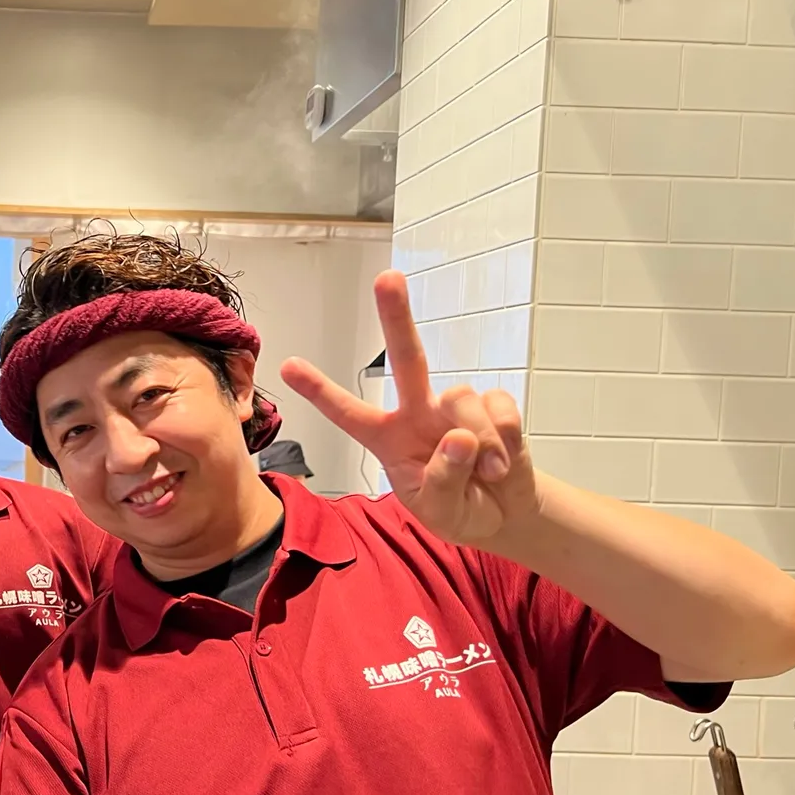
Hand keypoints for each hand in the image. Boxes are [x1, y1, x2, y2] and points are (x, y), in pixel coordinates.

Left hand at [279, 271, 540, 546]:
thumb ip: (443, 480)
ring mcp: (454, 407)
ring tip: (488, 473)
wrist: (505, 515)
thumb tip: (459, 438)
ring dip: (480, 439)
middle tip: (388, 279)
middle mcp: (417, 413)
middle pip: (407, 360)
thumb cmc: (459, 511)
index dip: (320, 392)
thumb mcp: (440, 512)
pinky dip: (506, 437)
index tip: (289, 366)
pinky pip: (500, 406)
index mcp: (388, 440)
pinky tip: (503, 461)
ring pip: (462, 398)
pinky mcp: (493, 406)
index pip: (349, 415)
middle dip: (397, 317)